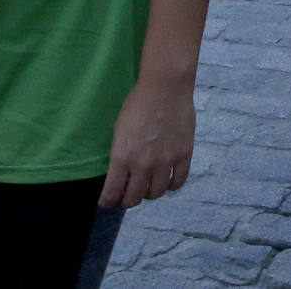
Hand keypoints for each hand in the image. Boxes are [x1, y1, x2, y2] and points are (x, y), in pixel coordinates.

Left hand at [98, 77, 194, 208]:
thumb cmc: (137, 103)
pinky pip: (177, 182)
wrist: (165, 87)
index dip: (108, 201)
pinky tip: (167, 180)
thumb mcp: (119, 129)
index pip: (112, 192)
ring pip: (156, 193)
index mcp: (122, 157)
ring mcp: (165, 162)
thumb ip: (120, 155)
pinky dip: (171, 186)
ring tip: (148, 187)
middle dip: (128, 200)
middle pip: (134, 198)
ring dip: (149, 193)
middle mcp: (143, 164)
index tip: (106, 203)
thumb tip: (121, 173)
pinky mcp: (183, 156)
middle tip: (127, 196)